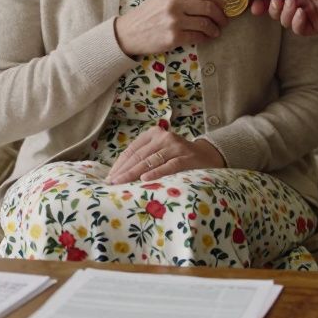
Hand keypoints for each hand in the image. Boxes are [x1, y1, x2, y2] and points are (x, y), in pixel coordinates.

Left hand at [106, 127, 225, 184]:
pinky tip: (145, 179)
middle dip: (123, 171)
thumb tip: (119, 173)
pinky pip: (168, 166)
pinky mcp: (186, 158)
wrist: (208, 156)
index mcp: (154, 133)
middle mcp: (164, 137)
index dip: (119, 164)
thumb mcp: (160, 150)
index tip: (109, 177)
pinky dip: (156, 173)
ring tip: (122, 183)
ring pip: (150, 161)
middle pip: (139, 156)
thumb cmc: (178, 156)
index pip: (132, 150)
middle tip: (112, 183)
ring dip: (134, 173)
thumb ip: (144, 157)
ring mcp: (176, 147)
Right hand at [114, 0, 228, 57]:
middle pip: (208, 7)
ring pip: (205, 23)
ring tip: (216, 32)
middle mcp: (174, 4)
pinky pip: (198, 37)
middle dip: (221, 16)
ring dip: (215, 29)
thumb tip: (208, 0)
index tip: (223, 7)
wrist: (128, 33)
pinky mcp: (173, 37)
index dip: (218, 0)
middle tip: (224, 21)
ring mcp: (174, 21)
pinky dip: (206, 38)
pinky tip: (206, 38)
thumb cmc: (146, 15)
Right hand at [240, 0, 317, 35]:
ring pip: (285, 21)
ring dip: (285, 13)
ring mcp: (307, 13)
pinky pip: (298, 30)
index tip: (251, 4)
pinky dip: (297, 22)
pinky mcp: (316, 26)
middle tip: (273, 3)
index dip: (259, 0)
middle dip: (271, 8)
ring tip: (294, 3)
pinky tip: (302, 13)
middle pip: (275, 10)